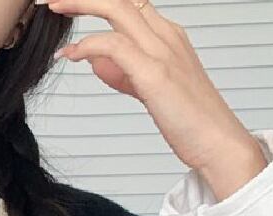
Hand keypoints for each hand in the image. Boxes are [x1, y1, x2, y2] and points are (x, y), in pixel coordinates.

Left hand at [37, 0, 267, 198]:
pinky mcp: (154, 73)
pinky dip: (87, 46)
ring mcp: (162, 51)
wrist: (218, 143)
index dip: (100, 0)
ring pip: (118, 9)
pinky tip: (70, 55)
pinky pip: (114, 46)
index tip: (72, 3)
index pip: (132, 3)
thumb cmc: (189, 121)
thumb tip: (96, 62)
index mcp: (168, 36)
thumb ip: (125, 73)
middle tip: (54, 0)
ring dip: (82, 4)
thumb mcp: (151, 89)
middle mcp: (166, 35)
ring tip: (55, 9)